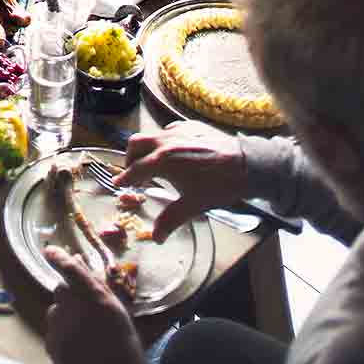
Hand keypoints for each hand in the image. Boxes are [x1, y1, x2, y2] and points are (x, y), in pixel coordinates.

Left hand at [43, 245, 144, 363]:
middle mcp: (71, 308)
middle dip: (70, 295)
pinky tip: (78, 347)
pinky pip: (53, 332)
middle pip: (61, 290)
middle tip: (86, 311)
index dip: (58, 257)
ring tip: (85, 335)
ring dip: (66, 316)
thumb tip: (77, 259)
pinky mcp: (51, 344)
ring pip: (56, 312)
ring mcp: (58, 328)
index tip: (50, 250)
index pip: (69, 269)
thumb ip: (94, 282)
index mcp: (92, 298)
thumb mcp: (115, 309)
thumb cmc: (122, 343)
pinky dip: (63, 335)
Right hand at [116, 122, 246, 240]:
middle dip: (130, 157)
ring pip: (151, 134)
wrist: (247, 164)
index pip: (135, 169)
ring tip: (153, 162)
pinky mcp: (190, 125)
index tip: (117, 184)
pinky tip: (174, 152)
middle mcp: (164, 141)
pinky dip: (164, 141)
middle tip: (134, 172)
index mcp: (161, 160)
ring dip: (146, 148)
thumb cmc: (218, 186)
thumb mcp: (193, 205)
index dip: (125, 178)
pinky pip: (169, 130)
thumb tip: (156, 238)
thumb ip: (170, 219)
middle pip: (136, 144)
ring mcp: (177, 130)